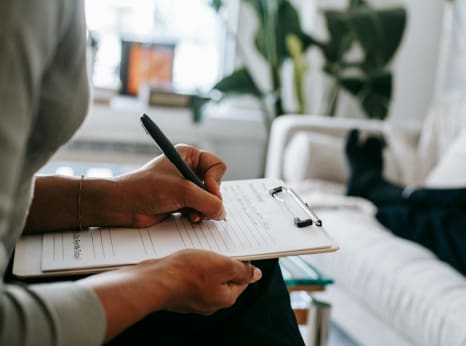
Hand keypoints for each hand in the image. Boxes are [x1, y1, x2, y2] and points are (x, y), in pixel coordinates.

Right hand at [79, 249, 261, 340]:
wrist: (154, 280)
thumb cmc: (187, 273)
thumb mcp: (223, 265)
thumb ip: (242, 270)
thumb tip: (256, 275)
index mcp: (225, 298)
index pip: (243, 280)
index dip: (242, 263)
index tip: (237, 250)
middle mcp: (210, 303)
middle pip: (224, 279)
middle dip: (222, 262)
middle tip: (217, 248)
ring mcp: (193, 300)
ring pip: (207, 278)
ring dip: (206, 263)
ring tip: (200, 252)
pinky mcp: (179, 294)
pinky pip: (191, 279)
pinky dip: (191, 268)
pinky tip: (186, 259)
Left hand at [107, 145, 226, 226]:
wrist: (122, 205)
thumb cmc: (146, 189)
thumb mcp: (183, 191)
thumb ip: (208, 202)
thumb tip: (222, 213)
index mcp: (189, 155)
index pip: (218, 166)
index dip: (216, 181)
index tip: (208, 192)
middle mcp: (188, 169)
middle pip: (215, 185)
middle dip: (210, 199)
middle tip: (202, 209)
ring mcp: (185, 186)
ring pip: (208, 199)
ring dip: (203, 209)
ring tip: (193, 215)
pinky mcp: (180, 202)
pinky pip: (199, 209)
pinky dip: (197, 215)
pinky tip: (188, 218)